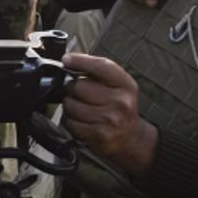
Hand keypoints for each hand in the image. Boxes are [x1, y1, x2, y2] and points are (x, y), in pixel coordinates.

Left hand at [61, 53, 157, 176]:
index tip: (66, 60)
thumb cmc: (119, 106)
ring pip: (71, 105)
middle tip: (78, 93)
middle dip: (72, 88)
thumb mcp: (118, 86)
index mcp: (125, 85)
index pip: (100, 67)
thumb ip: (97, 73)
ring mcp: (110, 119)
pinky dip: (69, 120)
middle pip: (79, 86)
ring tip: (80, 107)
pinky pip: (69, 122)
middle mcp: (120, 101)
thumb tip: (68, 62)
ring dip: (69, 105)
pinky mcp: (98, 134)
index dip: (80, 61)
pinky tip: (80, 120)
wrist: (131, 137)